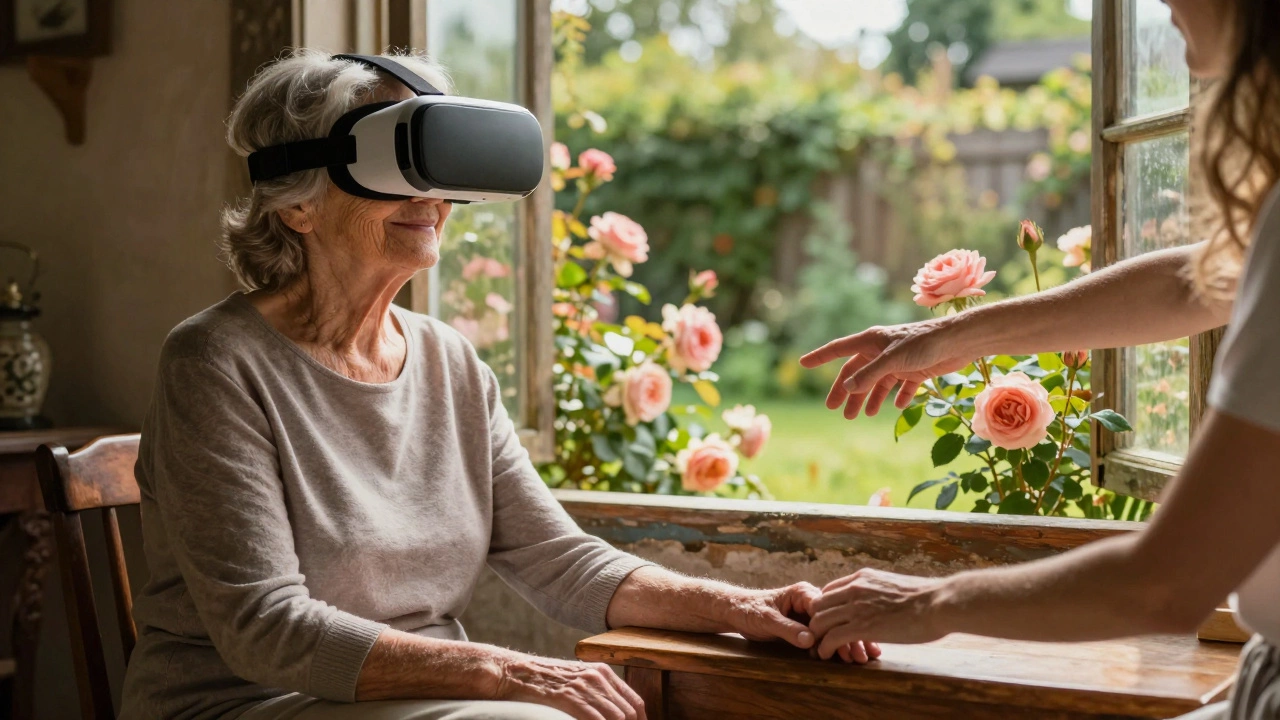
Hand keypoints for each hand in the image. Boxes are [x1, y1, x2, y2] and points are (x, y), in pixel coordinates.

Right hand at [494, 652, 645, 719]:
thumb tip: (617, 713)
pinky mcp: (569, 697)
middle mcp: (598, 677)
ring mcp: (584, 687)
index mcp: (603, 672)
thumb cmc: (545, 680)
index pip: (635, 702)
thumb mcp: (578, 679)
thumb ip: (598, 692)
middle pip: (629, 713)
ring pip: (617, 718)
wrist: (516, 672)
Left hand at [726, 583, 880, 663]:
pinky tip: (853, 655)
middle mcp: (809, 601)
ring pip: (834, 628)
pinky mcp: (807, 626)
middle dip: (850, 636)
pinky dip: (838, 645)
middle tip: (863, 655)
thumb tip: (810, 641)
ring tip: (864, 657)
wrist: (737, 612)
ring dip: (848, 642)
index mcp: (802, 593)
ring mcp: (810, 615)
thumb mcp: (767, 620)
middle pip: (834, 619)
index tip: (850, 642)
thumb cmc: (749, 610)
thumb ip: (788, 629)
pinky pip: (826, 635)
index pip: (826, 610)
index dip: (838, 627)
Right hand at [799, 318, 974, 418]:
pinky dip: (898, 397)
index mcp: (872, 341)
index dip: (820, 357)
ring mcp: (898, 361)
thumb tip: (847, 389)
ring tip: (862, 416)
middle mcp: (882, 350)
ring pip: (877, 383)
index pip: (839, 349)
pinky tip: (896, 406)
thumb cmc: (924, 343)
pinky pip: (901, 386)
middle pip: (856, 372)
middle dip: (845, 391)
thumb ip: (869, 375)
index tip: (803, 364)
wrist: (958, 341)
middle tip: (835, 410)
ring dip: (869, 399)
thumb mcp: (892, 360)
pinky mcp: (916, 369)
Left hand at [809, 569, 947, 659]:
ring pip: (819, 620)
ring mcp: (856, 607)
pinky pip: (831, 638)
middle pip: (818, 604)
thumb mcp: (895, 585)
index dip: (825, 606)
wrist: (938, 603)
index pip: (829, 590)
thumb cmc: (927, 598)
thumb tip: (883, 601)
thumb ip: (880, 591)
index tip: (828, 620)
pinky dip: (824, 647)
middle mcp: (854, 589)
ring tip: (819, 648)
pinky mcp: (862, 626)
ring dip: (816, 636)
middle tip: (819, 636)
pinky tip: (826, 654)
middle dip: (816, 620)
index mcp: (863, 578)